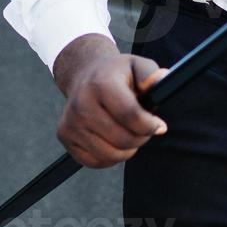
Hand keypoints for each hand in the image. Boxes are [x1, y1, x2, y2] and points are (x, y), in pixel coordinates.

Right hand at [51, 33, 168, 168]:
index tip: (159, 126)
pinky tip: (113, 140)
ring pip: (110, 155)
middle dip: (141, 138)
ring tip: (130, 134)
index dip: (150, 125)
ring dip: (127, 150)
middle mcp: (82, 103)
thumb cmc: (115, 74)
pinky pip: (94, 161)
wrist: (84, 74)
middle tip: (144, 129)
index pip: (130, 115)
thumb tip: (161, 80)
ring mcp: (70, 122)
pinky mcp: (64, 136)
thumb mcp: (137, 65)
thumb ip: (151, 74)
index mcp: (101, 84)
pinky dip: (110, 157)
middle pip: (122, 139)